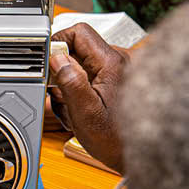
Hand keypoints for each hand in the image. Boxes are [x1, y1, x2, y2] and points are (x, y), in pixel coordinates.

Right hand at [47, 23, 129, 172]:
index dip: (58, 43)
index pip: (79, 32)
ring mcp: (119, 71)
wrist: (139, 156)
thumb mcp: (86, 114)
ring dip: (70, 85)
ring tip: (72, 109)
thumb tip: (57, 58)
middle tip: (59, 96)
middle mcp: (119, 61)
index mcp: (112, 63)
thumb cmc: (117, 141)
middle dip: (62, 72)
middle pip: (78, 49)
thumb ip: (70, 83)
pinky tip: (81, 110)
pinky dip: (80, 91)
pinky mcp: (117, 81)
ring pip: (82, 64)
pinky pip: (91, 76)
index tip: (49, 64)